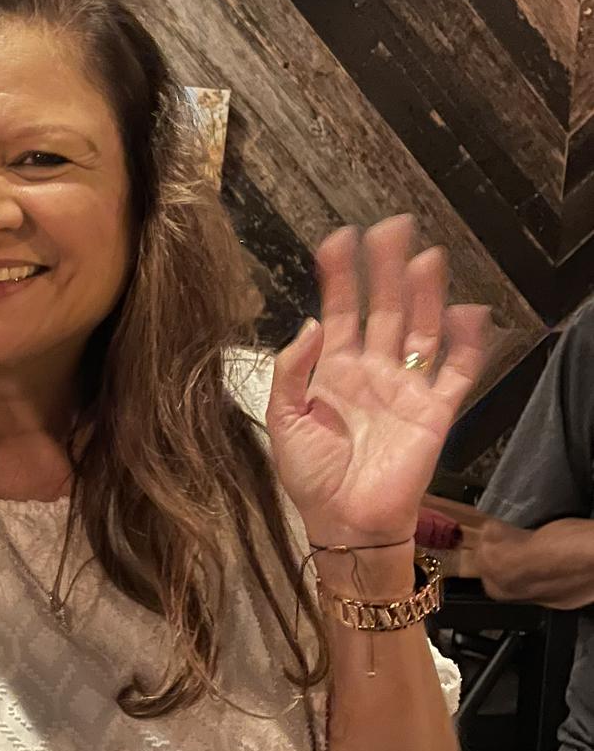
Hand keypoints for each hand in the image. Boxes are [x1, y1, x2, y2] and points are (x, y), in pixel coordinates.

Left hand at [267, 216, 491, 549]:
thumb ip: (291, 370)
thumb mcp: (283, 418)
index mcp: (332, 372)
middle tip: (392, 228)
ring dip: (424, 294)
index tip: (338, 240)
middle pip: (384, 309)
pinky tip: (466, 311)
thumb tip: (310, 323)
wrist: (343, 523)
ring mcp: (405, 389)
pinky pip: (457, 370)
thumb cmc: (310, 477)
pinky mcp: (434, 411)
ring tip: (426, 257)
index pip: (338, 312)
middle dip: (386, 270)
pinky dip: (466, 342)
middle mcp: (372, 372)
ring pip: (420, 329)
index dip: (339, 277)